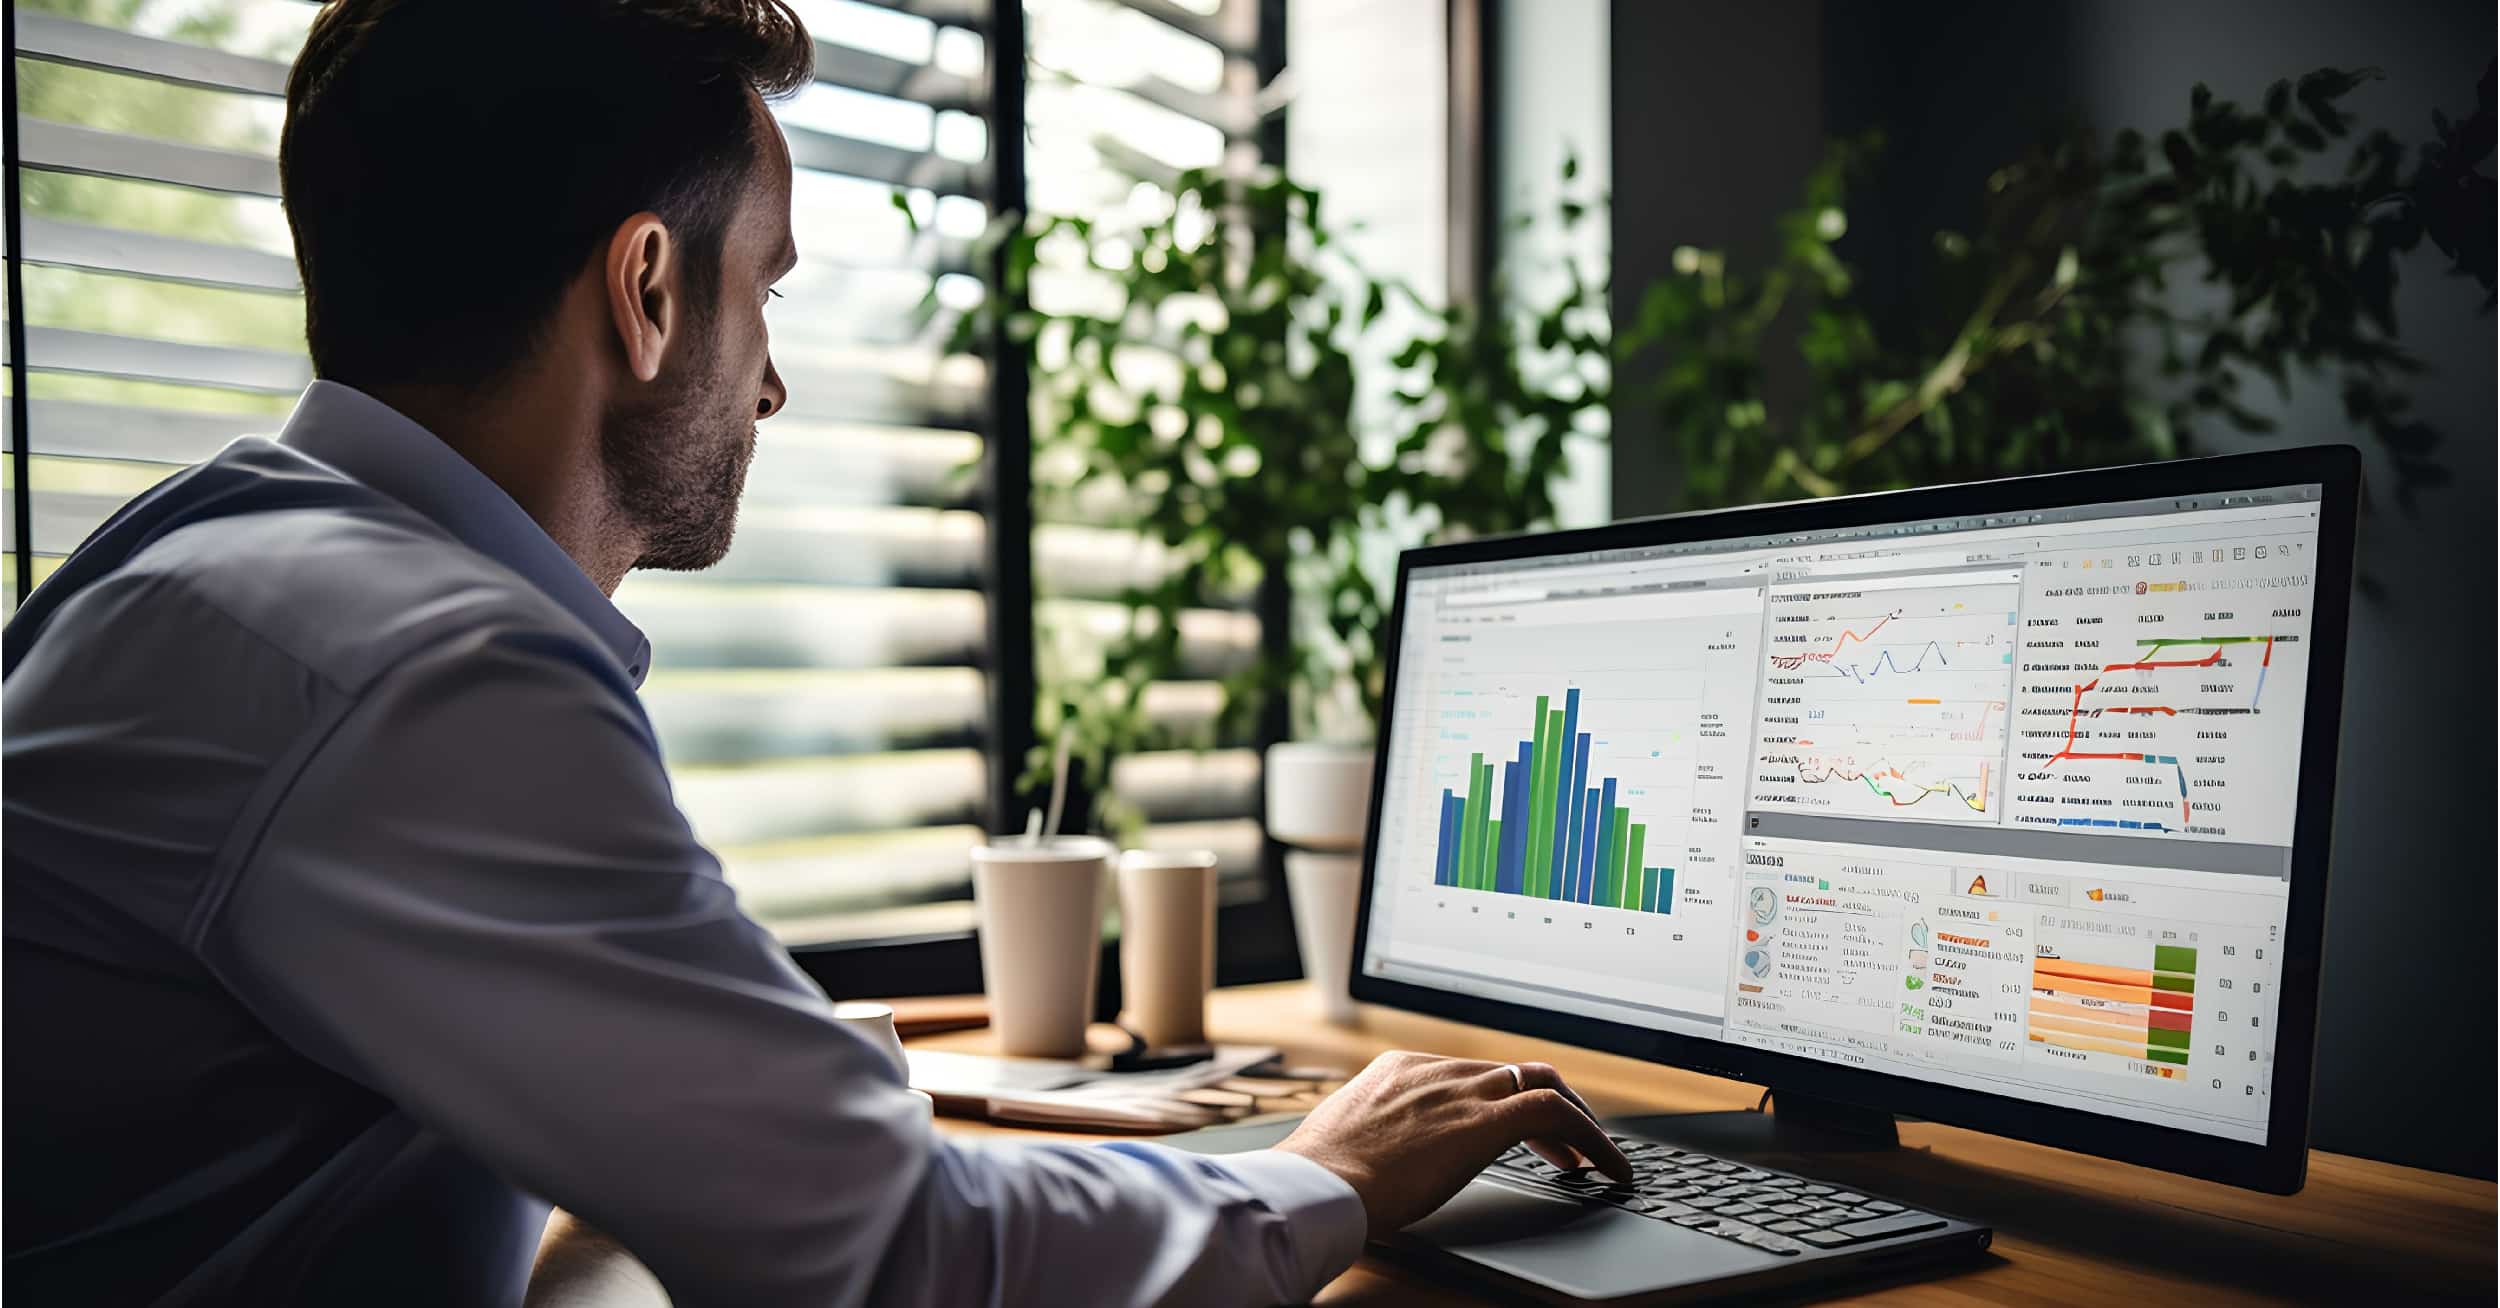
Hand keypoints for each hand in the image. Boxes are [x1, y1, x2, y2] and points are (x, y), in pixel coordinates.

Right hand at [1274, 1051, 1631, 1237]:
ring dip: (1577, 1122)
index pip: (1475, 1073)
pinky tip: (1608, 1169)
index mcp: (1401, 1069)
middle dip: (1549, 1106)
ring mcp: (1461, 1091)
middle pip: (1516, 1072)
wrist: (1316, 1184)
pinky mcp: (1483, 1121)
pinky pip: (1557, 1115)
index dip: (1507, 1100)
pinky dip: (1593, 1139)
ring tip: (1595, 1159)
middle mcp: (1436, 1070)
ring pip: (1544, 1084)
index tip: (1519, 1132)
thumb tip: (1382, 1158)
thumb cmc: (1320, 1178)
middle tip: (1568, 1146)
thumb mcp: (1348, 1140)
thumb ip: (1376, 1134)